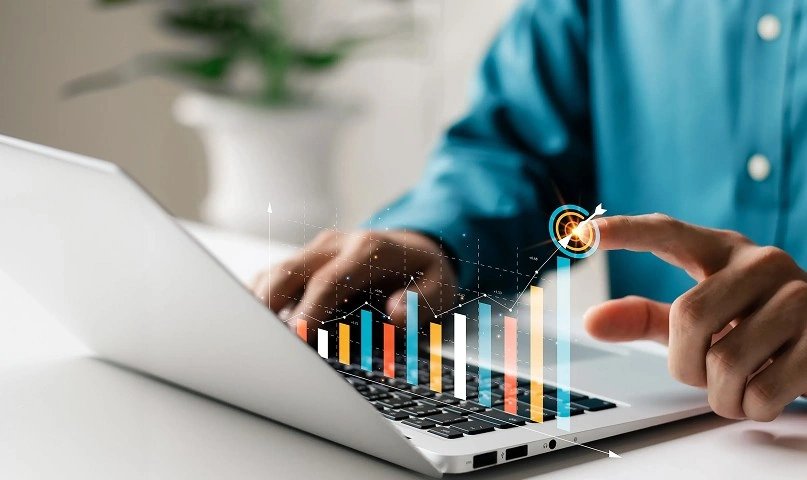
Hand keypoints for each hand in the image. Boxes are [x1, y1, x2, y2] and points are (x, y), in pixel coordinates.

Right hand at [250, 230, 456, 326]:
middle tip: (258, 342)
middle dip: (268, 306)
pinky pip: (274, 274)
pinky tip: (254, 324)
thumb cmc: (425, 271)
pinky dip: (260, 297)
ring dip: (259, 302)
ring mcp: (317, 249)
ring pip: (275, 271)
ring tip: (249, 336)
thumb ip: (421, 301)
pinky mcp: (305, 259)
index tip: (295, 339)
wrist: (419, 244)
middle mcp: (337, 244)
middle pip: (289, 270)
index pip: (328, 281)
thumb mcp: (440, 286)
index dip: (309, 311)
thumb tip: (395, 313)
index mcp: (369, 249)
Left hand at [583, 214, 806, 420]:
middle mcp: (762, 263)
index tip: (581, 234)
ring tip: (737, 385)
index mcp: (723, 249)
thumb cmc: (751, 325)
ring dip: (720, 394)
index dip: (623, 231)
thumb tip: (589, 321)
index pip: (667, 231)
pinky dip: (751, 408)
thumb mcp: (700, 317)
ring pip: (726, 363)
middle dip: (683, 363)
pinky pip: (763, 391)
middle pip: (689, 317)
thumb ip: (644, 317)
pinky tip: (764, 393)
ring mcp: (800, 297)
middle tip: (701, 372)